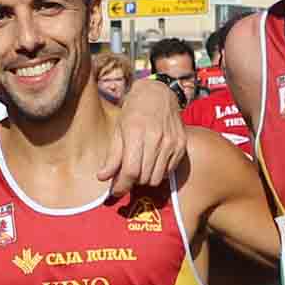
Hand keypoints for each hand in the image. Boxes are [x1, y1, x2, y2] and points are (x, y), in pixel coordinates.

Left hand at [100, 80, 190, 195]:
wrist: (158, 93)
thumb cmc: (134, 111)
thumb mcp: (118, 130)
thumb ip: (112, 156)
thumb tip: (102, 177)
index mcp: (136, 133)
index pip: (130, 171)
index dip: (121, 186)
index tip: (116, 191)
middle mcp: (156, 138)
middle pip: (143, 178)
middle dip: (132, 182)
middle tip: (127, 176)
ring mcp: (172, 142)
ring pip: (156, 178)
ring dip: (145, 179)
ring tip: (140, 168)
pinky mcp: (181, 146)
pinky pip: (168, 172)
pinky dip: (158, 173)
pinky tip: (152, 162)